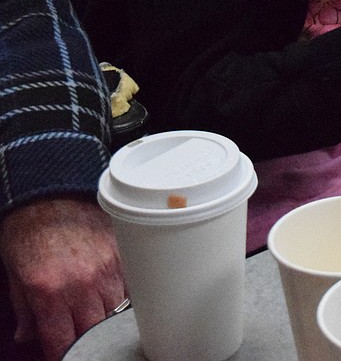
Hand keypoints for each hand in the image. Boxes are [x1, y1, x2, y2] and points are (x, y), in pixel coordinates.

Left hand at [1, 198, 124, 360]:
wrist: (52, 191)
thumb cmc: (29, 229)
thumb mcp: (15, 273)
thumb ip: (24, 310)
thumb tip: (29, 335)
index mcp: (50, 292)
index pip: (62, 342)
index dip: (61, 353)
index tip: (61, 353)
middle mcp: (82, 283)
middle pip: (93, 331)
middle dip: (85, 337)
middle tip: (77, 332)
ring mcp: (106, 268)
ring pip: (116, 312)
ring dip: (105, 316)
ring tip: (94, 312)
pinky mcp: (122, 253)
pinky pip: (129, 286)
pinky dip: (121, 294)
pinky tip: (110, 291)